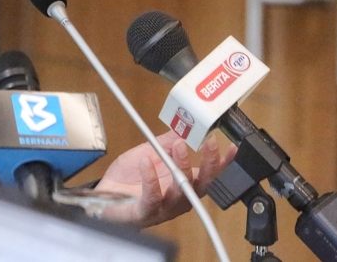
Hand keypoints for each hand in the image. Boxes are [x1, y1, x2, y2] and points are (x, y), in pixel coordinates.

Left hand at [95, 131, 235, 227]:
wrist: (105, 197)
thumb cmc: (129, 179)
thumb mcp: (150, 153)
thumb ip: (167, 142)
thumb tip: (184, 125)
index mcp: (184, 183)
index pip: (210, 175)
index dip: (223, 164)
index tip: (231, 147)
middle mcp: (179, 198)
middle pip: (203, 185)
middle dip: (210, 164)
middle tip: (209, 143)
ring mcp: (163, 207)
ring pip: (181, 191)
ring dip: (183, 167)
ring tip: (179, 146)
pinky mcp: (145, 211)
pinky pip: (152, 197)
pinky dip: (151, 178)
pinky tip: (147, 161)